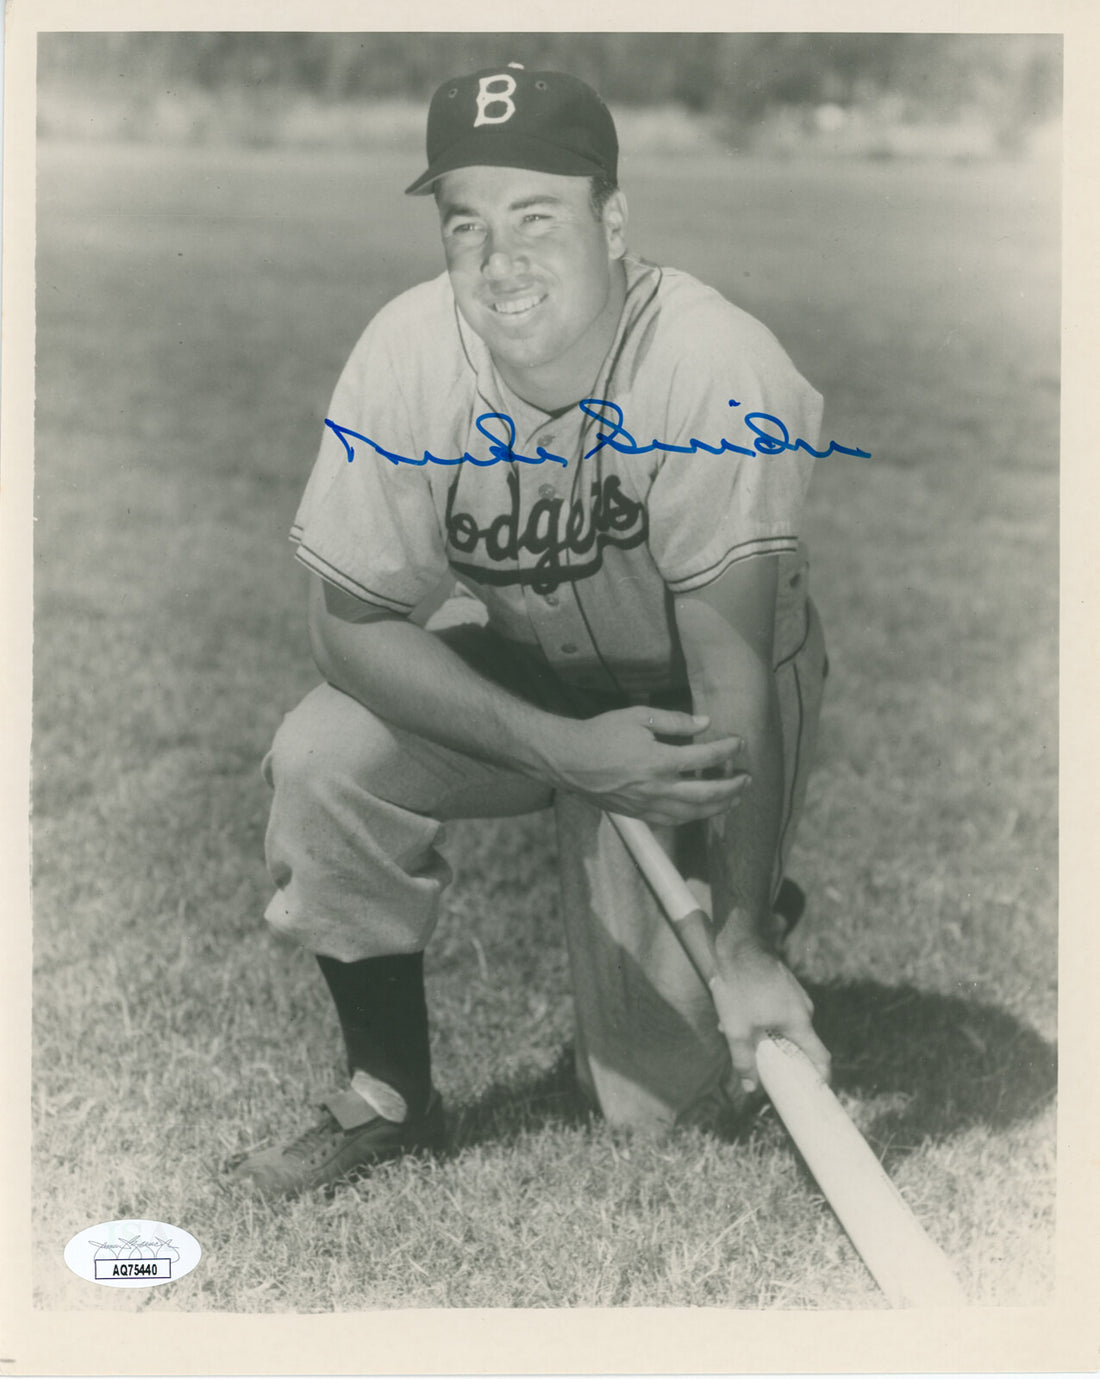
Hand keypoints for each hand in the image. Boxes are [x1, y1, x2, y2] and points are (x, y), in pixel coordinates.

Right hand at [551, 707, 750, 824]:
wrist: (568, 760)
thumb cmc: (600, 734)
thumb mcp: (637, 717)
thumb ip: (674, 721)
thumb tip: (704, 723)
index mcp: (658, 761)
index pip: (704, 759)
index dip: (726, 750)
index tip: (739, 743)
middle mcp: (656, 788)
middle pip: (706, 795)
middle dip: (731, 788)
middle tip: (747, 779)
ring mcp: (647, 805)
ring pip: (693, 814)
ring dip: (718, 807)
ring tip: (734, 798)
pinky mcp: (639, 814)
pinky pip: (674, 821)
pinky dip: (694, 816)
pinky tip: (703, 810)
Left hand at [709, 940, 830, 1091]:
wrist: (738, 944)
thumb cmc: (740, 986)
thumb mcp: (736, 1029)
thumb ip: (743, 1060)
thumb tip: (750, 1088)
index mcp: (800, 1022)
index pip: (821, 1057)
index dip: (821, 1077)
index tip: (817, 1092)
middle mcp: (804, 1008)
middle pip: (799, 1041)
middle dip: (780, 1054)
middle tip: (765, 1066)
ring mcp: (795, 993)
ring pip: (784, 1023)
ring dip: (766, 1033)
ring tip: (737, 1033)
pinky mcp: (784, 983)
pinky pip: (778, 1008)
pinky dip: (763, 1016)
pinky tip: (737, 1013)